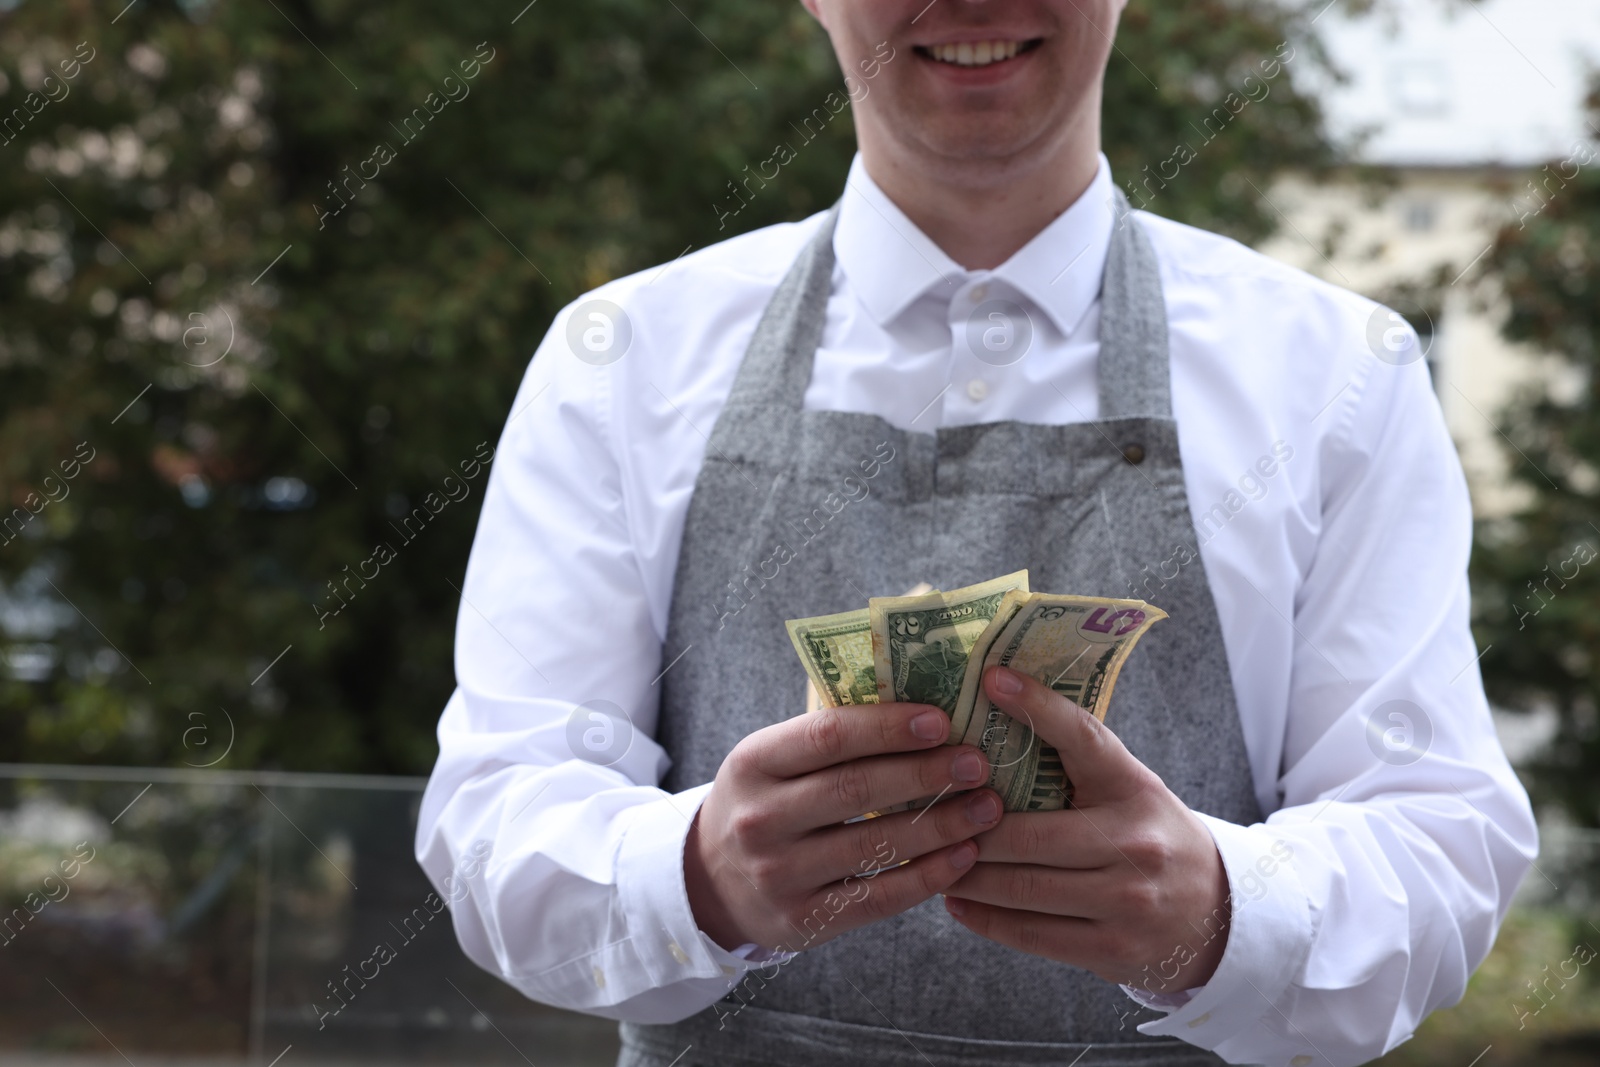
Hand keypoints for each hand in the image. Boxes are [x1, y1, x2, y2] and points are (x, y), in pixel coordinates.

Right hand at [685, 701, 1003, 953]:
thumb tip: (923, 703)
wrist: (712, 882)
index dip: (888, 727)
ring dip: (941, 825)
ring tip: (986, 808)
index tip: (942, 720)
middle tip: (977, 763)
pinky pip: (879, 897)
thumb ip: (829, 738)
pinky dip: (928, 876)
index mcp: (753, 762)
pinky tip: (964, 856)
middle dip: (925, 773)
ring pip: (875, 846)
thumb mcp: (772, 761)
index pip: (827, 735)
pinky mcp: (803, 920)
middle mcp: (761, 818)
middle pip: (856, 789)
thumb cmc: (765, 801)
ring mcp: (779, 874)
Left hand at [943, 665, 1230, 991]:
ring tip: (932, 858)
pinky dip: (983, 918)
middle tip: (927, 815)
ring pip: (1021, 887)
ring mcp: (1126, 900)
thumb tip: (990, 724)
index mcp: (1134, 787)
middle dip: (968, 827)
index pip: (1083, 737)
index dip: (1036, 706)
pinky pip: (1030, 933)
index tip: (991, 679)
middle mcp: (1134, 842)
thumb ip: (1074, 766)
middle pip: (1026, 834)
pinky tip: (956, 901)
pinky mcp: (1112, 949)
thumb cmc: (1148, 836)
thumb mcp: (1127, 790)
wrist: (1217, 915)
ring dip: (965, 875)